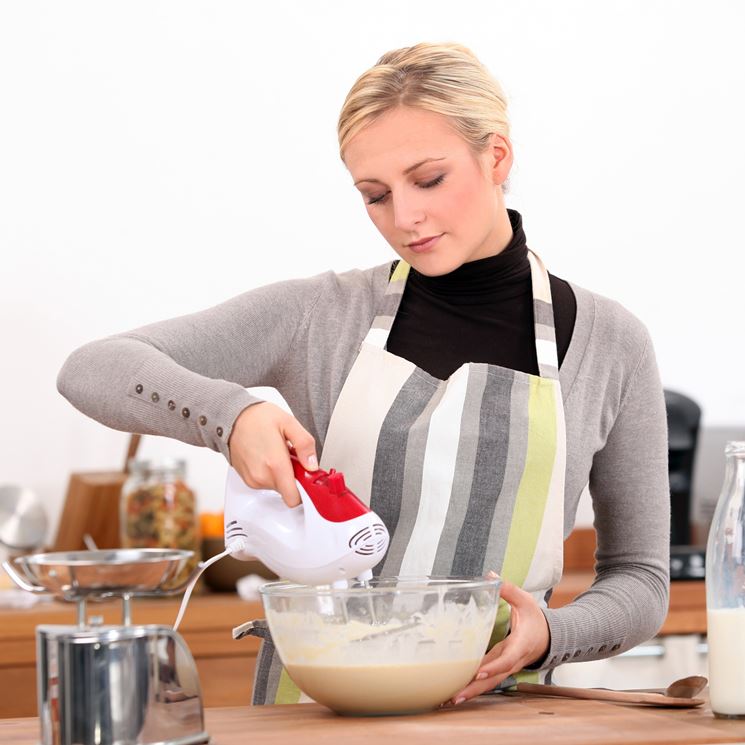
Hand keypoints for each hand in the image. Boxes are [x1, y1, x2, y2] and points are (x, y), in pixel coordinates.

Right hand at [228, 402, 318, 506]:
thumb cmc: (258, 418)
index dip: (304, 491)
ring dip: (281, 474)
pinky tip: (267, 456)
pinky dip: (270, 473)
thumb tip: (312, 465)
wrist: (232, 417)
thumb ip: (305, 445)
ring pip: (277, 487)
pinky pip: (265, 483)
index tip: (307, 478)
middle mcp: (262, 476)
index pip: (294, 498)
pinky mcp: (247, 479)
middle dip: (293, 476)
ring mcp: (253, 480)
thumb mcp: (289, 423)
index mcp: (275, 464)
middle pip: (288, 491)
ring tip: (276, 453)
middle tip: (290, 457)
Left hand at [448, 576, 549, 705]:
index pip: (506, 660)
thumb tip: (491, 576)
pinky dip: (471, 687)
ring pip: (488, 683)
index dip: (492, 667)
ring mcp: (505, 667)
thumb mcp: (525, 601)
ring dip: (469, 692)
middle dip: (474, 688)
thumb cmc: (535, 619)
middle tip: (454, 697)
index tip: (477, 673)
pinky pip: (485, 680)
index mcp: (520, 645)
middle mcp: (512, 661)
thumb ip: (508, 590)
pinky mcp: (498, 667)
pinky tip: (454, 692)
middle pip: (493, 679)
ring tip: (447, 700)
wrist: (549, 637)